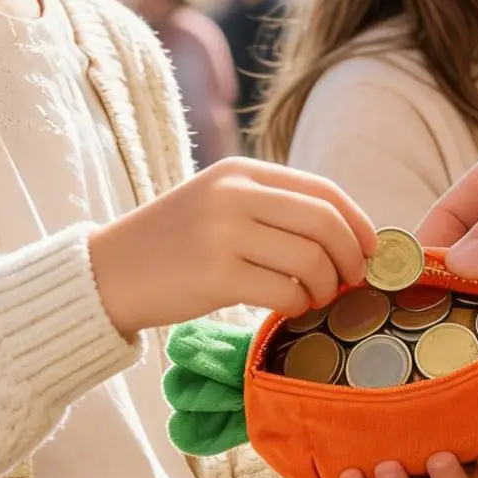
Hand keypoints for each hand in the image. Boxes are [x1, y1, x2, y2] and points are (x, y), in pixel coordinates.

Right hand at [89, 157, 377, 335]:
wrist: (106, 274)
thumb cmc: (172, 245)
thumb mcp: (218, 203)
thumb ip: (272, 207)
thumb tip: (346, 234)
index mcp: (240, 170)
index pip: (322, 189)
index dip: (357, 222)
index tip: (370, 250)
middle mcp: (233, 194)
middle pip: (324, 223)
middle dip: (350, 258)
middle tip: (350, 281)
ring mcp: (223, 233)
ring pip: (311, 258)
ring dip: (326, 286)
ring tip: (316, 297)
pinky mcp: (214, 275)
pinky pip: (284, 290)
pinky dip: (298, 303)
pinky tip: (289, 306)